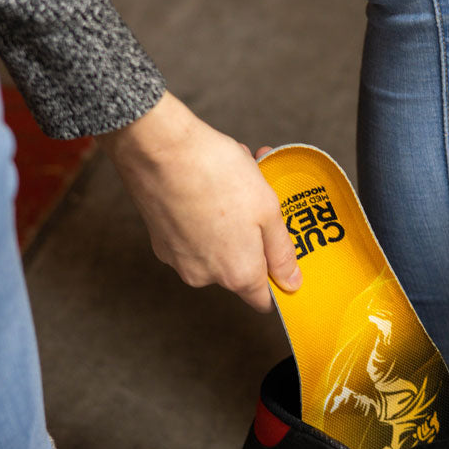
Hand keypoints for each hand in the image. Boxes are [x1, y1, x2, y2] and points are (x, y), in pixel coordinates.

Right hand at [98, 92, 299, 311]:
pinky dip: (204, 216)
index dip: (277, 281)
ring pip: (216, 247)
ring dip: (231, 221)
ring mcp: (178, 259)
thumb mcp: (268, 210)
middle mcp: (204, 276)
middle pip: (239, 268)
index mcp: (238, 273)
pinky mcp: (159, 240)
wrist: (157, 147)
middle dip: (254, 236)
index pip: (263, 300)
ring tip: (235, 181)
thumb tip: (291, 282)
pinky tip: (208, 184)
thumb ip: (281, 252)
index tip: (281, 256)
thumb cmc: (216, 173)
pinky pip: (192, 235)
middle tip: (262, 200)